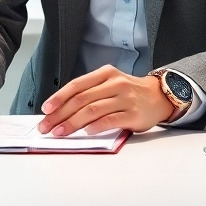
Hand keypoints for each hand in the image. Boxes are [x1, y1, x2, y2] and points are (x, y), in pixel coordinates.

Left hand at [37, 66, 174, 136]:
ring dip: (72, 123)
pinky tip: (85, 132)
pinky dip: (95, 127)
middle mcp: (114, 83)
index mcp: (105, 73)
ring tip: (60, 132)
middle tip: (46, 126)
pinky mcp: (133, 114)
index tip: (46, 110)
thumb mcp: (110, 84)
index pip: (76, 85)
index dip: (59, 98)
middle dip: (60, 114)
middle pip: (81, 99)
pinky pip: (110, 120)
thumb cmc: (129, 93)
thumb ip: (90, 93)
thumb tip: (61, 111)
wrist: (159, 96)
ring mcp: (124, 98)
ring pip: (92, 110)